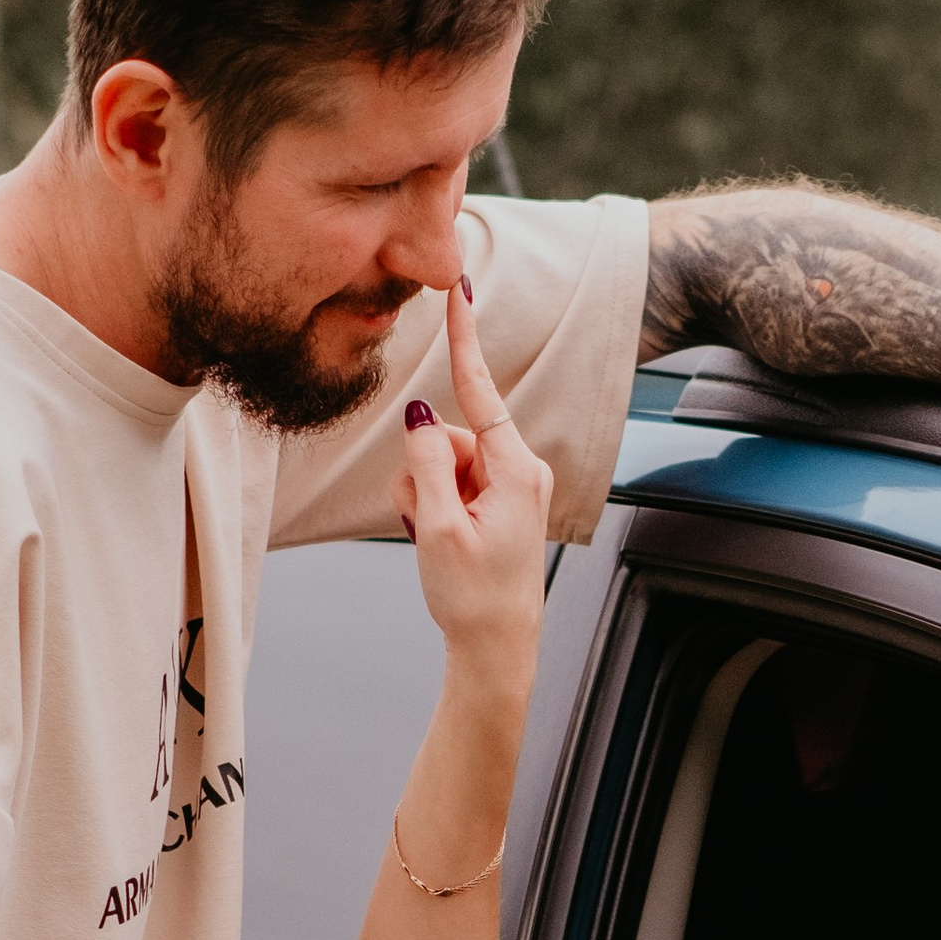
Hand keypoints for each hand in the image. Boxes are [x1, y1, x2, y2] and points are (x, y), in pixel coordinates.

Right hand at [392, 280, 553, 678]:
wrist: (496, 649)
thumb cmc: (473, 598)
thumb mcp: (438, 528)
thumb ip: (426, 463)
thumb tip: (419, 415)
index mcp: (516, 472)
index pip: (481, 392)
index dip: (465, 340)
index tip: (459, 290)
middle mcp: (521, 471)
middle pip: (448, 437)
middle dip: (422, 472)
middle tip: (425, 526)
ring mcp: (510, 487)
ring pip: (442, 461)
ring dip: (423, 495)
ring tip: (434, 539)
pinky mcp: (498, 501)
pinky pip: (450, 483)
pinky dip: (433, 506)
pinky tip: (440, 539)